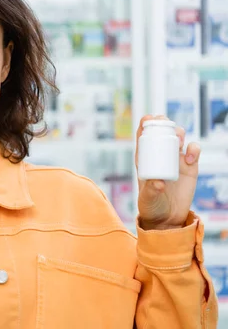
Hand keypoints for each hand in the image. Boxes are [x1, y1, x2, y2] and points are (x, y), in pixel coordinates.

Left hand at [135, 115, 199, 229]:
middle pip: (162, 132)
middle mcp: (160, 156)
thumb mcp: (147, 198)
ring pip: (178, 138)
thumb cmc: (151, 207)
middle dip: (164, 123)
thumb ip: (151, 191)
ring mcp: (176, 160)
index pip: (143, 137)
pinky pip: (194, 151)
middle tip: (166, 122)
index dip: (145, 125)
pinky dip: (194, 149)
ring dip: (179, 133)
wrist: (168, 219)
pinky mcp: (190, 167)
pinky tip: (191, 156)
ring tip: (178, 139)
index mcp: (145, 160)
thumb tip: (159, 182)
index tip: (148, 118)